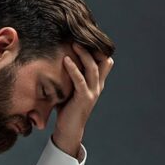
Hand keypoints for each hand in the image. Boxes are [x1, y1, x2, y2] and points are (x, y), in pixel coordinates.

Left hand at [52, 43, 113, 157]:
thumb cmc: (66, 107)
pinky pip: (80, 80)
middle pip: (101, 61)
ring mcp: (92, 92)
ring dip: (83, 55)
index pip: (104, 60)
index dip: (98, 48)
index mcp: (96, 82)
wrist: (68, 129)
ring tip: (73, 44)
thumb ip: (71, 75)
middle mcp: (97, 85)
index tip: (86, 36)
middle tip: (78, 36)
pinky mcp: (84, 98)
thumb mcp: (70, 87)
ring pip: (92, 68)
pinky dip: (73, 69)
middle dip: (91, 47)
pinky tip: (65, 60)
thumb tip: (60, 57)